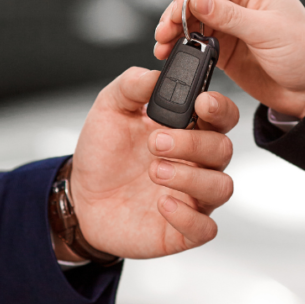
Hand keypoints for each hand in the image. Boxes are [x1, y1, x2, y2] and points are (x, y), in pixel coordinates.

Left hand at [57, 67, 238, 260]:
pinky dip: (187, 217)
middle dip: (193, 143)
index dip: (220, 108)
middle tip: (156, 142)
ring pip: (221, 187)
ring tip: (155, 171)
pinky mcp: (183, 229)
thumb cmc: (103, 153)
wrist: (81, 198)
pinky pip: (205, 228)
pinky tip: (162, 203)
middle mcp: (196, 162)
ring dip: (191, 177)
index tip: (201, 103)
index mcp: (187, 129)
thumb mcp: (109, 109)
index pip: (222, 115)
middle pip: (223, 149)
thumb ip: (131, 85)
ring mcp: (193, 197)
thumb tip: (154, 74)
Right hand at [154, 0, 304, 118]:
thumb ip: (229, 16)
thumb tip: (195, 0)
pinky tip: (171, 53)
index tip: (178, 12)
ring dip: (174, 30)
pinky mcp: (223, 43)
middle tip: (165, 31)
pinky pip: (195, 39)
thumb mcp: (267, 31)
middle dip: (176, 12)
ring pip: (190, 18)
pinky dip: (181, 45)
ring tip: (162, 45)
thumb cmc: (304, 53)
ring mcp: (229, 20)